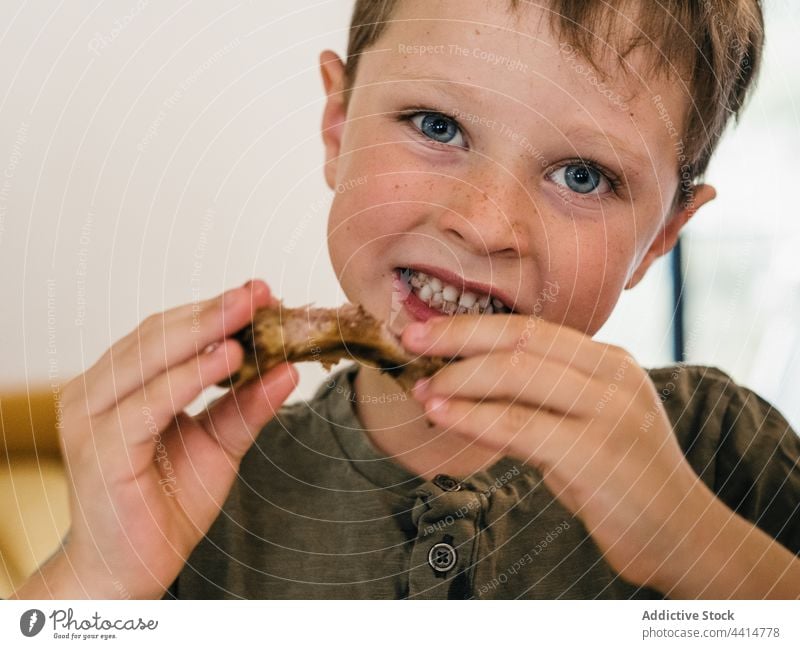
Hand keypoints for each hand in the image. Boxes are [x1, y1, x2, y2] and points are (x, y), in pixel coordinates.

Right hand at [17, 280, 296, 598]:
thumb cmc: (166, 504)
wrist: (128, 570)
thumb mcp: (218, 446)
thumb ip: (245, 407)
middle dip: (214, 311)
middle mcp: (96, 392)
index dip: (214, 311)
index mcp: (118, 384)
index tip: (261, 294)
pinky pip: (149, 403)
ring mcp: (90, 417)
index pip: (168, 332)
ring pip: (150, 358)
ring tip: (249, 313)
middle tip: (259, 292)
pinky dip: (189, 377)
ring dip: (204, 332)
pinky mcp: (99, 447)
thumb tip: (288, 370)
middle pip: (158, 335)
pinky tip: (227, 359)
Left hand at [402, 314, 715, 589]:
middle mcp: (613, 377)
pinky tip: (443, 415)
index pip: (532, 328)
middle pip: (522, 341)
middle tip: (409, 342)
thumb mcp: (584, 425)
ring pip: (518, 376)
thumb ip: (540, 400)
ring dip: (459, 380)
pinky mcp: (597, 455)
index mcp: (610, 362)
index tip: (426, 329)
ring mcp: (609, 414)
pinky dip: (474, 417)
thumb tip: (465, 384)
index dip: (472, 325)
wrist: (683, 536)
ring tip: (421, 390)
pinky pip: (521, 426)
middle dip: (458, 338)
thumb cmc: (621, 479)